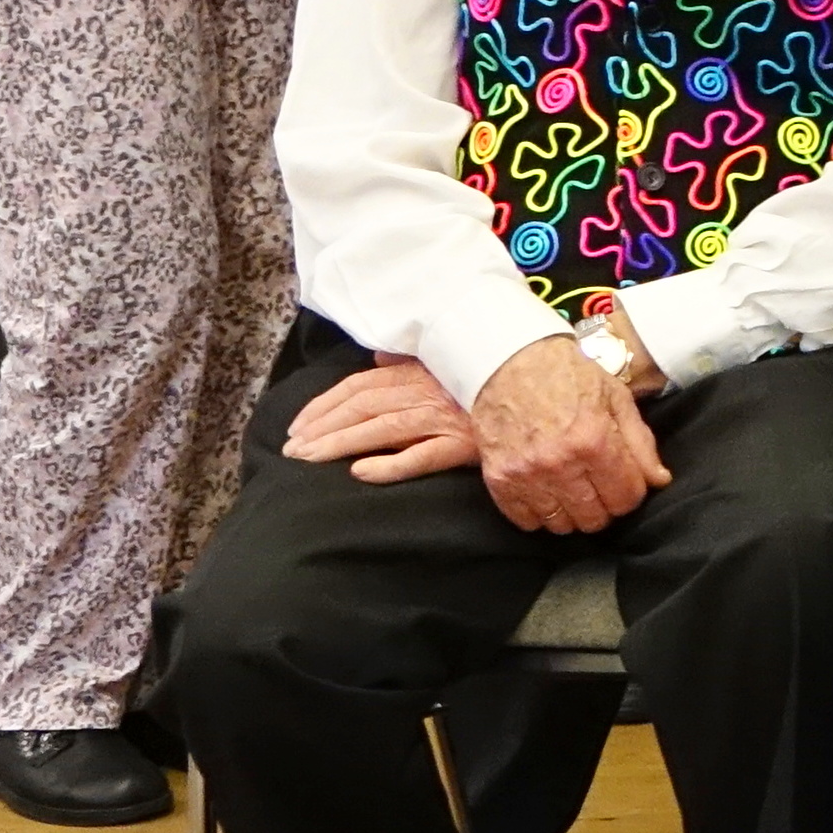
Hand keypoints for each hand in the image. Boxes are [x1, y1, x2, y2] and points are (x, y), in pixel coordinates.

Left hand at [288, 351, 479, 480]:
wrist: (540, 396)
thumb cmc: (492, 378)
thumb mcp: (452, 362)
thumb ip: (414, 361)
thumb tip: (379, 359)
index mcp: (420, 372)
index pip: (360, 385)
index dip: (324, 404)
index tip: (298, 425)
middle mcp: (425, 392)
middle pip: (362, 407)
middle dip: (321, 427)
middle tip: (292, 449)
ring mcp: (443, 419)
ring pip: (380, 430)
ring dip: (339, 445)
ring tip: (309, 460)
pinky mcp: (463, 446)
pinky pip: (421, 457)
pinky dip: (389, 465)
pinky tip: (361, 473)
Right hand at [471, 335, 666, 533]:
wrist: (508, 360)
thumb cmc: (568, 375)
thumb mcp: (616, 398)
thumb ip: (640, 443)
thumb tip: (659, 481)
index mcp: (594, 440)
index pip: (626, 498)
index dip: (632, 493)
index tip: (626, 481)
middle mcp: (559, 463)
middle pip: (594, 518)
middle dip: (605, 506)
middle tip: (600, 486)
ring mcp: (525, 474)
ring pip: (561, 525)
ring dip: (572, 512)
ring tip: (573, 489)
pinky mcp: (498, 478)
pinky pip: (525, 520)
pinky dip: (539, 514)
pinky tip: (547, 493)